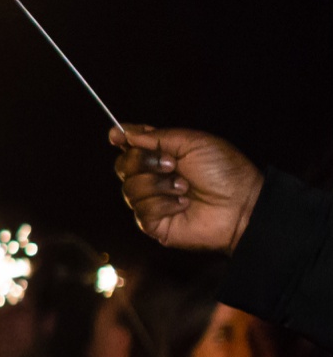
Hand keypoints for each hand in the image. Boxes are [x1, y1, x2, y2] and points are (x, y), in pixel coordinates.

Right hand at [110, 124, 263, 251]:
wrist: (240, 204)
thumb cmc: (224, 172)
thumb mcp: (193, 143)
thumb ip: (158, 136)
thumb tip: (125, 133)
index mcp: (162, 155)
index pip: (131, 145)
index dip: (121, 139)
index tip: (117, 136)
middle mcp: (153, 177)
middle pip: (122, 165)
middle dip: (142, 161)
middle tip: (171, 164)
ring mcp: (151, 200)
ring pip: (129, 188)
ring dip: (158, 185)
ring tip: (184, 187)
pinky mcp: (153, 223)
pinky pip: (141, 209)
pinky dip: (163, 203)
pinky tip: (183, 204)